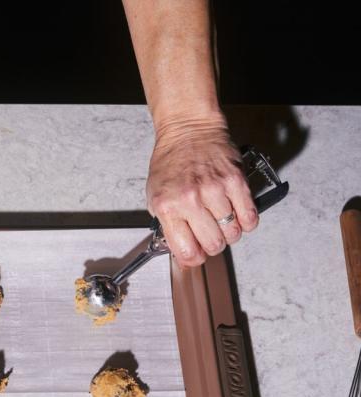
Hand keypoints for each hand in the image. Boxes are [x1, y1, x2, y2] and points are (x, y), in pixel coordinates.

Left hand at [146, 115, 257, 267]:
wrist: (188, 132)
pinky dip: (247, 222)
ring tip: (223, 222)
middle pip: (213, 245)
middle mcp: (190, 199)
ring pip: (233, 233)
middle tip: (210, 236)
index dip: (193, 258)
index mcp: (167, 206)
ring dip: (230, 233)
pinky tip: (238, 215)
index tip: (196, 255)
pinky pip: (249, 216)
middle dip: (213, 246)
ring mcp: (215, 190)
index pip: (186, 250)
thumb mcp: (155, 196)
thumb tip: (181, 251)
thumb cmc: (170, 163)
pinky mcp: (235, 181)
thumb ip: (167, 224)